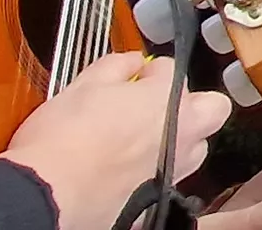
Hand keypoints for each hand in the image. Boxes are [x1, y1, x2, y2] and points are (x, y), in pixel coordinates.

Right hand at [3, 52, 228, 229]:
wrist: (48, 194)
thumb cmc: (63, 138)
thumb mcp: (84, 85)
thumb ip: (116, 66)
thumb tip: (132, 61)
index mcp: (168, 99)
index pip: (172, 70)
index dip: (151, 71)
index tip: (136, 77)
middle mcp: (182, 134)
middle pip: (212, 109)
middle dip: (191, 103)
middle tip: (157, 105)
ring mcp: (176, 170)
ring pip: (197, 148)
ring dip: (180, 139)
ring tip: (144, 140)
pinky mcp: (159, 199)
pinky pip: (171, 179)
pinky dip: (157, 172)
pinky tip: (130, 171)